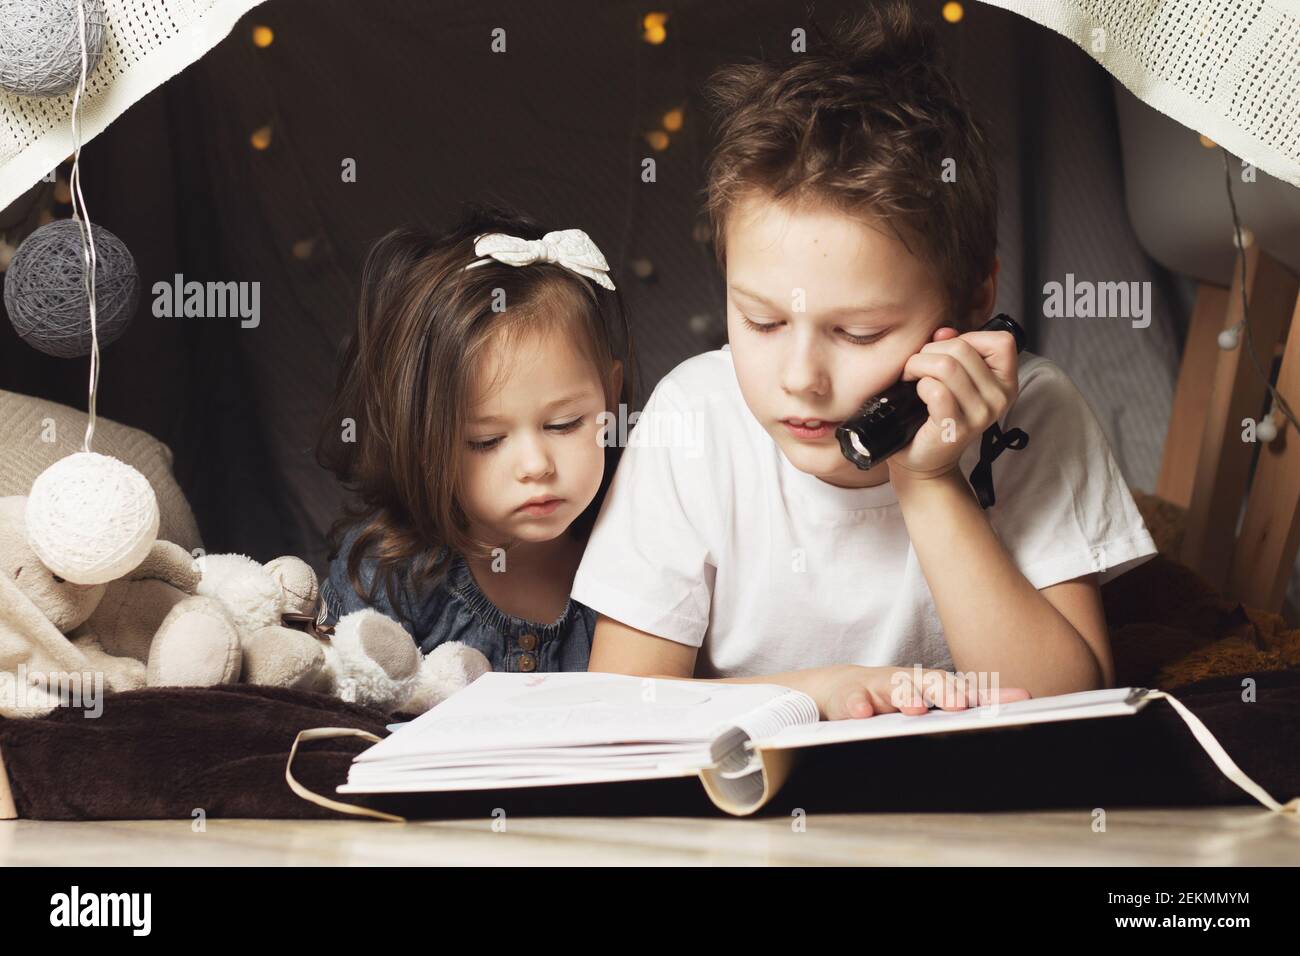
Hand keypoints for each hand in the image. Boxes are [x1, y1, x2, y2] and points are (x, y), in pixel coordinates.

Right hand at [804, 664, 1030, 719]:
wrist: (840, 687)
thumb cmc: (894, 696)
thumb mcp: (930, 699)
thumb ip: (971, 702)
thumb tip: (1023, 700)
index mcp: (933, 686)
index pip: (967, 690)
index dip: (991, 696)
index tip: (1019, 700)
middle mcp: (909, 682)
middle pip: (930, 682)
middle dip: (945, 691)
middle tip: (958, 704)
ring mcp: (878, 687)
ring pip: (893, 687)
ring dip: (905, 694)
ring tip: (914, 707)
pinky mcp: (849, 695)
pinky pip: (852, 699)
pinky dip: (857, 704)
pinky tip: (863, 712)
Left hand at [886, 326, 1019, 482]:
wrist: (925, 460)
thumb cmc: (937, 415)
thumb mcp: (953, 379)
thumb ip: (952, 350)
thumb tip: (943, 332)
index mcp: (1005, 383)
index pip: (1002, 342)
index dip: (969, 338)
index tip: (949, 352)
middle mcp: (999, 399)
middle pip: (962, 349)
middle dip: (931, 351)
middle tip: (918, 366)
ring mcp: (980, 415)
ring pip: (946, 366)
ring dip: (919, 365)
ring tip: (912, 376)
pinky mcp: (955, 427)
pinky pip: (936, 390)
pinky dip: (920, 385)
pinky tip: (916, 393)